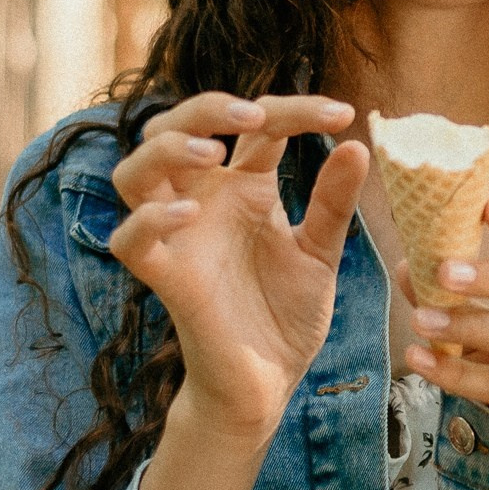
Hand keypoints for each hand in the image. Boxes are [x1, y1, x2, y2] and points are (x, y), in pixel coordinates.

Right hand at [108, 92, 366, 443]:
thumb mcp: (320, 251)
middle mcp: (203, 201)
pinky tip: (190, 213)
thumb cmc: (286, 313)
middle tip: (257, 116)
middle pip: (174, 127)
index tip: (344, 113)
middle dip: (208, 107)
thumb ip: (333, 201)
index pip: (256, 126)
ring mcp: (178, 238)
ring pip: (134, 172)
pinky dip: (151, 220)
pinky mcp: (165, 278)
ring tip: (215, 152)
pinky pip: (130, 240)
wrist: (268, 382)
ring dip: (168, 149)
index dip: (294, 109)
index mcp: (243, 187)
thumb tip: (358, 143)